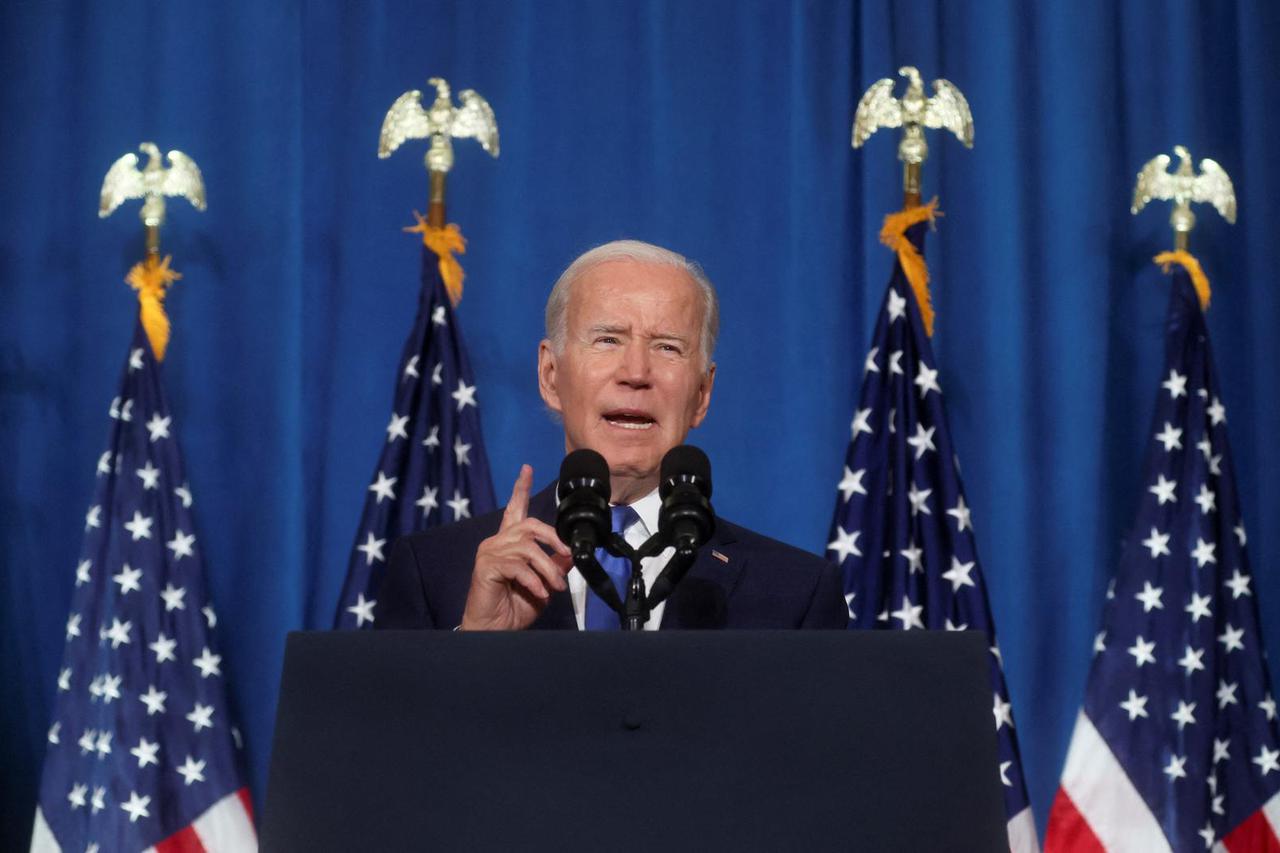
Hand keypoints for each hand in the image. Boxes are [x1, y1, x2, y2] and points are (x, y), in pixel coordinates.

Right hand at [460, 465, 572, 630]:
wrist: (494, 630)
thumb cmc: (514, 607)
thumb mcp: (542, 584)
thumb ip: (554, 566)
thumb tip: (570, 553)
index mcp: (509, 543)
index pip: (514, 509)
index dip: (520, 489)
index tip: (527, 469)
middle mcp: (497, 542)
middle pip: (530, 525)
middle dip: (553, 539)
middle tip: (567, 556)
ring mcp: (490, 553)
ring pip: (528, 549)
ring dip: (548, 569)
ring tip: (556, 587)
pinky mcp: (486, 567)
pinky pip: (517, 566)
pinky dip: (534, 580)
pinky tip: (540, 592)